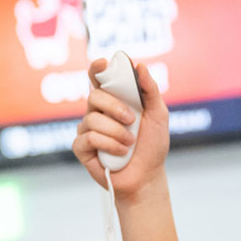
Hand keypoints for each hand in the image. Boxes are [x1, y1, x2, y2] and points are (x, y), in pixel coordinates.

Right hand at [72, 58, 169, 198]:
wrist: (147, 177)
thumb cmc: (152, 146)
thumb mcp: (159, 115)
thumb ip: (150, 90)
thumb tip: (140, 66)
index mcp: (114, 101)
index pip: (99, 79)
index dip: (97, 69)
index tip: (103, 64)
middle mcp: (97, 112)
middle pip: (94, 96)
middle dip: (114, 107)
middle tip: (131, 119)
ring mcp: (87, 129)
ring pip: (92, 119)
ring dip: (116, 132)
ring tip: (130, 143)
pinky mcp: (81, 147)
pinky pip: (89, 137)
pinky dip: (108, 144)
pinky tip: (120, 152)